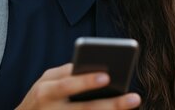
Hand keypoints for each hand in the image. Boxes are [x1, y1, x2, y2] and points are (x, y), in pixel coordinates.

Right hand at [15, 63, 140, 109]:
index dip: (86, 82)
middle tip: (134, 98)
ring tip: (132, 108)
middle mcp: (52, 109)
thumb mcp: (46, 82)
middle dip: (111, 104)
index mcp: (46, 90)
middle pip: (85, 109)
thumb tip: (98, 69)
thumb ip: (66, 74)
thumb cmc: (40, 97)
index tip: (107, 77)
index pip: (67, 85)